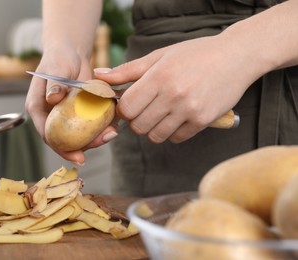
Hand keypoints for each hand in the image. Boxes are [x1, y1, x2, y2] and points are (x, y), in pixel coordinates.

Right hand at [25, 46, 116, 164]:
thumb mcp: (56, 68)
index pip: (48, 135)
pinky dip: (101, 126)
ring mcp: (66, 117)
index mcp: (39, 110)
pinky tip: (114, 123)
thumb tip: (52, 99)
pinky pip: (89, 125)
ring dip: (96, 137)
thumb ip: (54, 84)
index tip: (79, 157)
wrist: (72, 53)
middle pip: (66, 141)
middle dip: (85, 146)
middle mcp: (51, 117)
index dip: (62, 149)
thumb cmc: (59, 58)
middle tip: (105, 140)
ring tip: (113, 132)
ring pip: (79, 136)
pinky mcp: (79, 114)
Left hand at [95, 34, 259, 142]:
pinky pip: (176, 138)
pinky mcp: (203, 121)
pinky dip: (171, 133)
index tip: (129, 105)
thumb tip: (100, 76)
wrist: (236, 57)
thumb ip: (128, 70)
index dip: (123, 110)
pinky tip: (176, 118)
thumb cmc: (194, 54)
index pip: (127, 108)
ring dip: (152, 129)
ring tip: (160, 115)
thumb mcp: (159, 56)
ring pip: (155, 136)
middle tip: (144, 110)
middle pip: (138, 126)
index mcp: (159, 77)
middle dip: (136, 121)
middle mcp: (173, 95)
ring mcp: (189, 110)